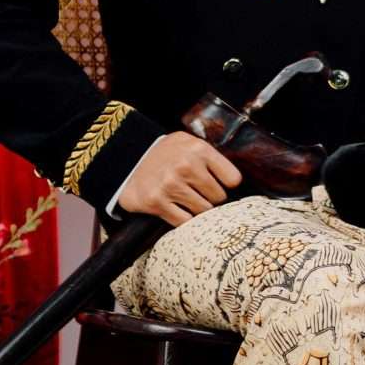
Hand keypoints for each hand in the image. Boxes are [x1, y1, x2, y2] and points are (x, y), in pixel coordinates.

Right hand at [117, 132, 242, 224]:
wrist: (128, 159)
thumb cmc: (166, 154)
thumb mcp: (189, 143)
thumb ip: (211, 157)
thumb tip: (236, 183)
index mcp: (199, 149)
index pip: (232, 179)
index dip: (227, 185)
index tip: (220, 185)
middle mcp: (186, 166)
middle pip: (218, 198)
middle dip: (211, 198)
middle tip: (200, 193)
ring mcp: (171, 185)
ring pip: (203, 211)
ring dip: (198, 209)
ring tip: (188, 200)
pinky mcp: (156, 202)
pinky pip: (184, 221)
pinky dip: (184, 219)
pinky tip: (178, 209)